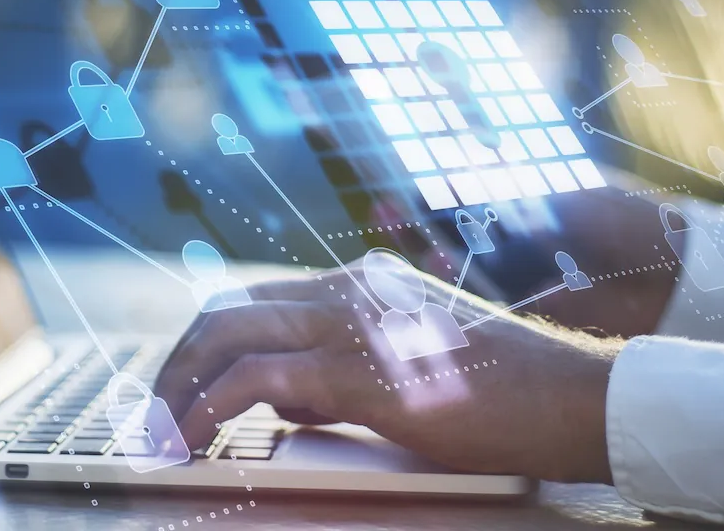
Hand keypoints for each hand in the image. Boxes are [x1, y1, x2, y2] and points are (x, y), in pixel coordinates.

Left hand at [155, 258, 621, 482]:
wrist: (567, 395)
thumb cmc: (502, 391)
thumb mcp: (410, 368)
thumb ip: (345, 373)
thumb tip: (288, 404)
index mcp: (356, 284)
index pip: (252, 300)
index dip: (204, 344)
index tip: (181, 386)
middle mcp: (343, 290)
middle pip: (224, 310)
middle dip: (176, 362)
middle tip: (156, 412)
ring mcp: (347, 322)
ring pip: (225, 334)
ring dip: (179, 385)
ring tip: (162, 433)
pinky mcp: (354, 368)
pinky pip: (252, 380)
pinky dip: (207, 408)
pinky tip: (195, 440)